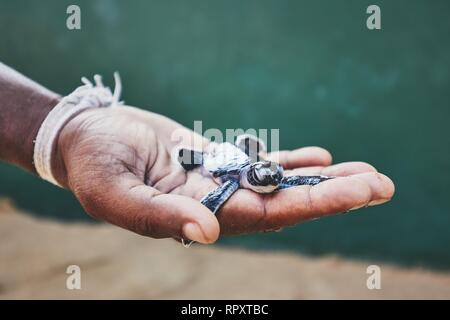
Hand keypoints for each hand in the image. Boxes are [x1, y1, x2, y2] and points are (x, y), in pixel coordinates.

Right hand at [55, 106, 394, 243]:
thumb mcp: (116, 193)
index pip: (265, 216)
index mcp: (197, 218)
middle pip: (283, 203)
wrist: (86, 139)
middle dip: (331, 195)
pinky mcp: (213, 160)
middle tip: (381, 185)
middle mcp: (215, 205)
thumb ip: (160, 216)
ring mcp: (218, 182)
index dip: (311, 204)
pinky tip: (320, 158)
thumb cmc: (93, 166)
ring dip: (320, 179)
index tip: (356, 193)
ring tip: (365, 174)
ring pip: (277, 183)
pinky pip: (258, 162)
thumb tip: (210, 234)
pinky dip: (290, 161)